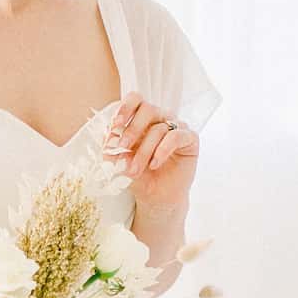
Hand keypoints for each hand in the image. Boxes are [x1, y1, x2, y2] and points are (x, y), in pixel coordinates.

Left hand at [102, 91, 198, 212]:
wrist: (156, 198)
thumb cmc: (140, 176)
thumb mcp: (119, 162)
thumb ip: (112, 148)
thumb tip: (107, 138)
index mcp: (142, 119)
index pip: (136, 99)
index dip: (125, 107)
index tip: (114, 124)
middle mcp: (161, 118)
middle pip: (147, 109)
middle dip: (132, 129)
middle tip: (122, 147)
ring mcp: (176, 127)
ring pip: (158, 128)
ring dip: (144, 151)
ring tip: (135, 170)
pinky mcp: (190, 139)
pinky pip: (176, 136)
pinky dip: (162, 150)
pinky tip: (154, 164)